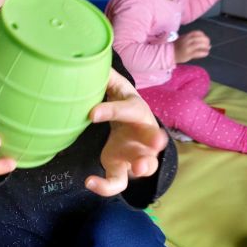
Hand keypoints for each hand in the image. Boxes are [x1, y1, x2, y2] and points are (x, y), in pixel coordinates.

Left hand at [85, 70, 167, 196]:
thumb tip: (89, 59)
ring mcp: (136, 154)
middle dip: (154, 140)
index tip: (92, 113)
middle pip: (152, 139)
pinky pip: (119, 182)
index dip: (111, 110)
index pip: (127, 109)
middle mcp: (142, 134)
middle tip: (156, 142)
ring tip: (140, 169)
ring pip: (145, 165)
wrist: (130, 127)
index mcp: (136, 110)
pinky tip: (89, 182)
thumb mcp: (116, 87)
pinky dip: (106, 187)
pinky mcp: (123, 169)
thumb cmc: (123, 104)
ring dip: (145, 167)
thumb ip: (106, 76)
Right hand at [174, 30, 210, 62]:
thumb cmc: (177, 47)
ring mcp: (187, 47)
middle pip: (200, 38)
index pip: (197, 32)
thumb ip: (193, 40)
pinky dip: (204, 53)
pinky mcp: (188, 54)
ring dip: (206, 47)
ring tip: (207, 49)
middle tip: (208, 44)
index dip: (203, 35)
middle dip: (206, 41)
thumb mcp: (184, 40)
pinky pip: (198, 53)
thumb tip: (207, 43)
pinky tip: (206, 53)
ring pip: (200, 45)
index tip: (205, 38)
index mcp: (186, 36)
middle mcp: (187, 40)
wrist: (170, 54)